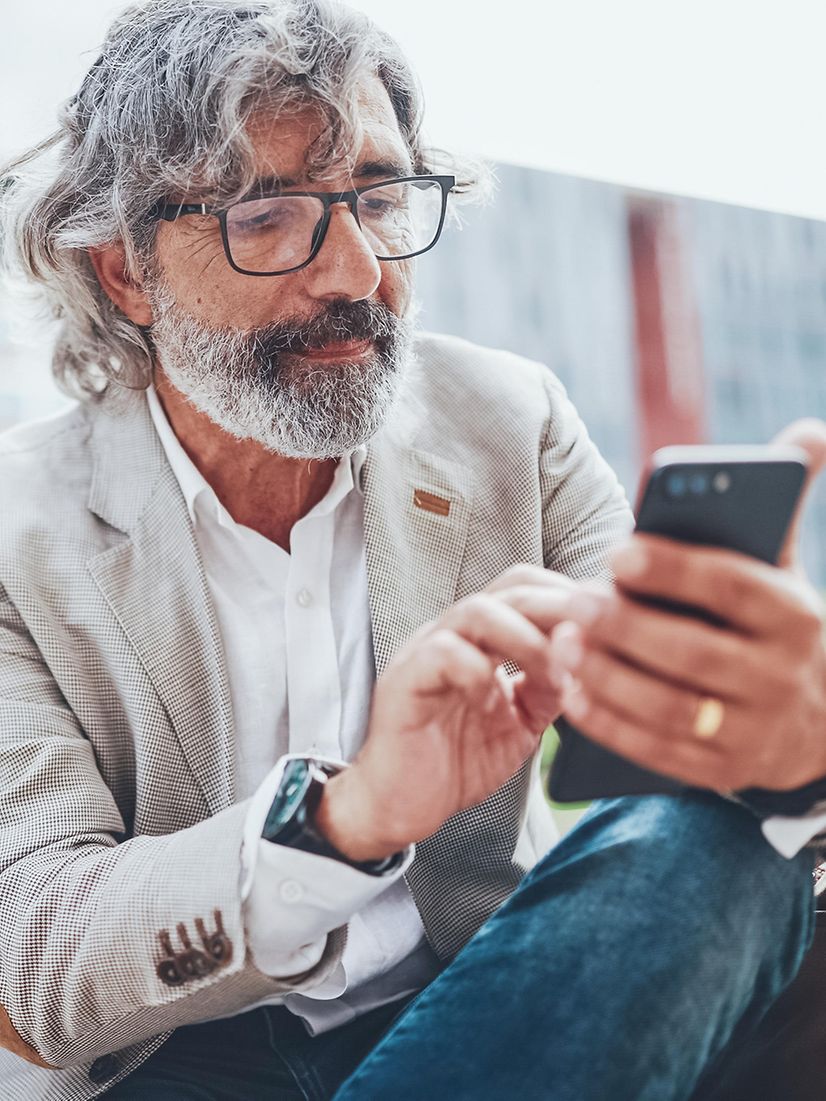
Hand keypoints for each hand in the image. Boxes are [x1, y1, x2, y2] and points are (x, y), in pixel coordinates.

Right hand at [315, 565, 573, 860]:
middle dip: (560, 608)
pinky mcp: (404, 682)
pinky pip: (442, 654)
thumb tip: (587, 664)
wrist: (398, 805)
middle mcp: (455, 634)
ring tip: (550, 677)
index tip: (608, 625)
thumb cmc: (454, 760)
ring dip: (526, 640)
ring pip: (478, 611)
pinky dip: (478, 675)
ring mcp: (425, 653)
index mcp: (483, 638)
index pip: (528, 587)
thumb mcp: (521, 723)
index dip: (569, 596)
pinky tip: (494, 708)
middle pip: (511, 588)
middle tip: (594, 639)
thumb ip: (549, 691)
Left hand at [553, 420, 825, 793]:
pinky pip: (657, 751)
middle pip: (693, 652)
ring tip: (562, 645)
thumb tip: (807, 430)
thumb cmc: (774, 626)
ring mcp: (752, 730)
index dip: (673, 568)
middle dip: (626, 626)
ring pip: (670, 707)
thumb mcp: (786, 568)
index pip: (731, 585)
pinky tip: (571, 695)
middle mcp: (780, 676)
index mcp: (794, 615)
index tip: (617, 550)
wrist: (820, 723)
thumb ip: (779, 508)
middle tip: (572, 601)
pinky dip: (610, 724)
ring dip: (608, 677)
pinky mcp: (722, 770)